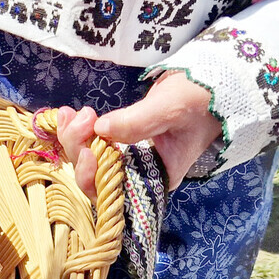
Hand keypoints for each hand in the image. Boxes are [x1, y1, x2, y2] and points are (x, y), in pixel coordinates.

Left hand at [56, 72, 220, 197]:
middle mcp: (137, 175)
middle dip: (79, 149)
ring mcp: (126, 158)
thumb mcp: (172, 108)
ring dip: (74, 137)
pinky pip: (90, 143)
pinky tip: (70, 113)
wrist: (208, 84)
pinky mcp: (119, 142)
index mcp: (154, 180)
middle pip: (94, 177)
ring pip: (87, 159)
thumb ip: (139, 122)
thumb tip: (101, 129)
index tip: (87, 152)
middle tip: (81, 117)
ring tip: (72, 112)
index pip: (114, 193)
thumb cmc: (200, 100)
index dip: (93, 178)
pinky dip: (77, 130)